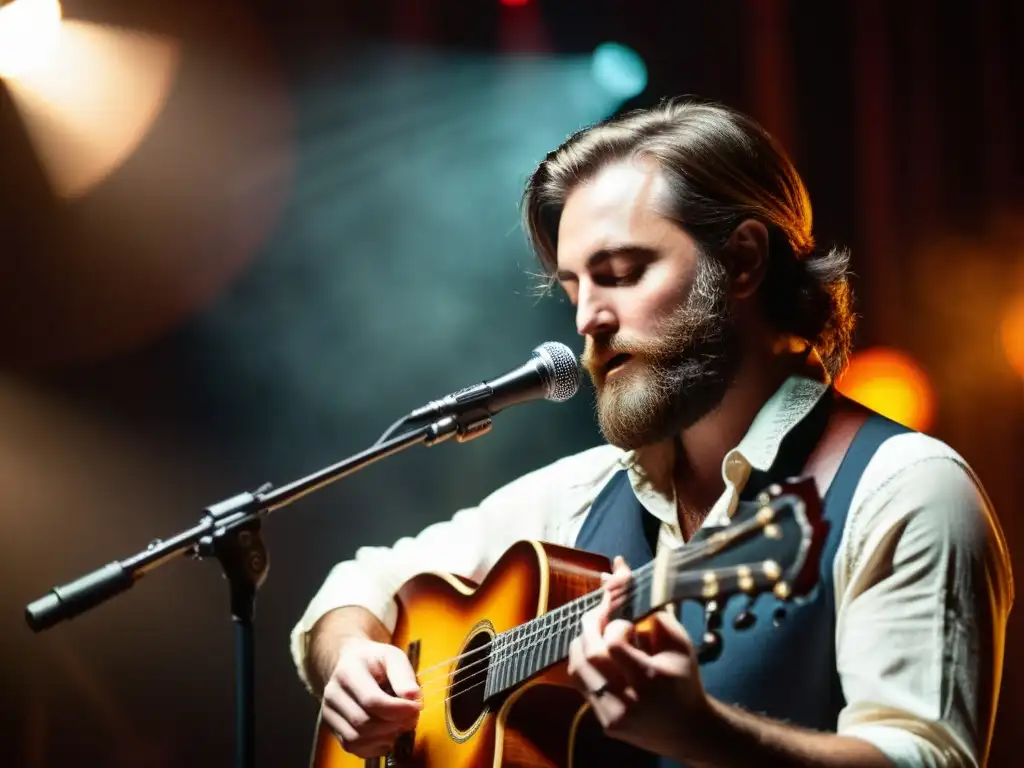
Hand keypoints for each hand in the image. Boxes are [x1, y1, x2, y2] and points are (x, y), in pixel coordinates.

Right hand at [320, 635, 422, 757]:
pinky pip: (353, 747)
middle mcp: (333, 694)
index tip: (416, 707)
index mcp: (348, 671)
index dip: (398, 710)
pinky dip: (375, 746)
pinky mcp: (333, 728)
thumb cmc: (376, 660)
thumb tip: (413, 697)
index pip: (371, 700)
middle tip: (411, 717)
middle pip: (363, 723)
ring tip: (399, 724)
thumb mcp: (393, 657)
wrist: (352, 663)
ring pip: (357, 739)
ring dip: (385, 737)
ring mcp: (329, 713)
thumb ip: (403, 675)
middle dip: (393, 724)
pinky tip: (387, 733)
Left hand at [567, 556, 709, 758]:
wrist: (688, 730)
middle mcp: (629, 700)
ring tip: (596, 633)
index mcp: (651, 678)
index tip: (624, 621)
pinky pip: (581, 684)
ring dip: (581, 643)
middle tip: (598, 613)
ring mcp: (613, 715)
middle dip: (589, 626)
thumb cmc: (684, 678)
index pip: (613, 644)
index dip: (614, 625)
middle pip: (591, 655)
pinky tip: (596, 655)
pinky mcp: (604, 723)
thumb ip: (652, 610)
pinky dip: (584, 663)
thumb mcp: (680, 642)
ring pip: (578, 669)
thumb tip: (617, 571)